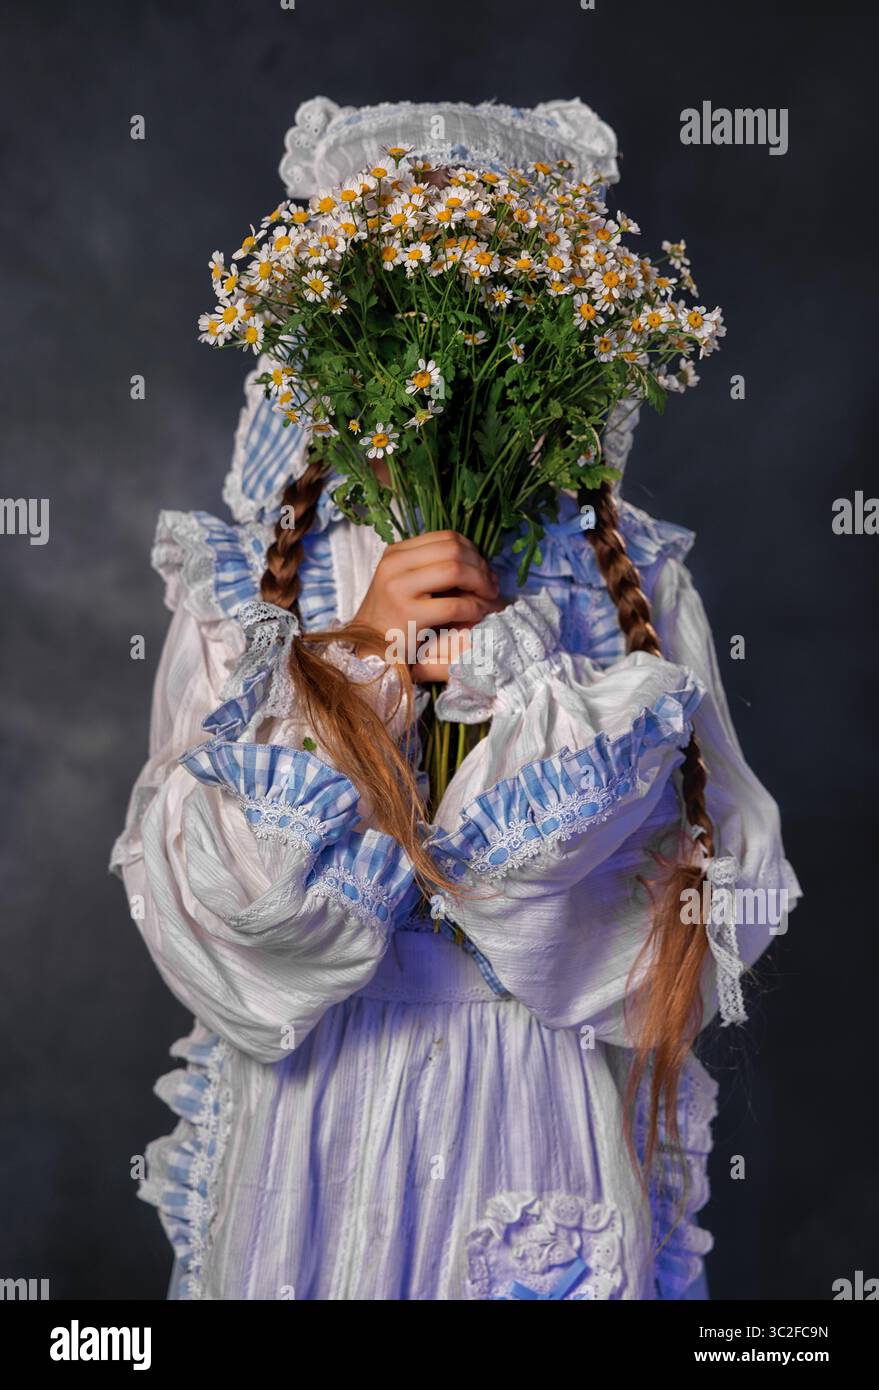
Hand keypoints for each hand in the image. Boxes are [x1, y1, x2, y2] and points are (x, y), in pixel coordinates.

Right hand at [352, 531, 504, 681]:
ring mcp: (398, 589)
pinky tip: (477, 615)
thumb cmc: (393, 618)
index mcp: (396, 553)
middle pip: (453, 550)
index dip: (472, 551)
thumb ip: (431, 567)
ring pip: (455, 570)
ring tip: (487, 598)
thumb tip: (475, 559)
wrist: (367, 651)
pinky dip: (473, 608)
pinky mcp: (408, 615)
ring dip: (480, 584)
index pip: (446, 537)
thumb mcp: (405, 583)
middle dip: (480, 566)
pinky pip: (454, 605)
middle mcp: (394, 565)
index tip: (483, 570)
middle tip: (490, 586)